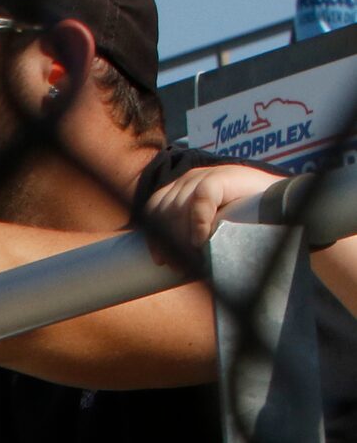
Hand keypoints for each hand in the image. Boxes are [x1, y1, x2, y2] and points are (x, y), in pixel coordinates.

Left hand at [144, 163, 286, 266]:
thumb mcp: (212, 229)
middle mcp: (190, 179)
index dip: (155, 236)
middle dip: (169, 242)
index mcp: (183, 189)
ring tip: (195, 257)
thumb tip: (165, 265)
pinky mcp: (221, 176)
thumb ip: (190, 235)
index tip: (162, 261)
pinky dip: (198, 221)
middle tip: (182, 266)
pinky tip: (202, 239)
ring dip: (182, 237)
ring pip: (178, 208)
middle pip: (164, 212)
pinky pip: (200, 199)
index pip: (154, 210)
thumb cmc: (248, 223)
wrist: (288, 205)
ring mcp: (204, 175)